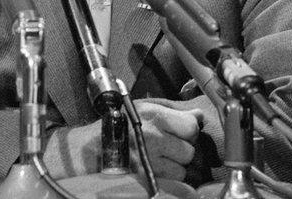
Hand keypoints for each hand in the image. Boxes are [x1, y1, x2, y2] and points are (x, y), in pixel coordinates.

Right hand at [41, 99, 202, 181]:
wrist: (91, 150)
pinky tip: (156, 169)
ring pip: (183, 170)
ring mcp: (150, 162)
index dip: (188, 130)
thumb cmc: (119, 124)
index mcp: (154, 117)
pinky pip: (172, 183)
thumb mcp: (144, 107)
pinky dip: (168, 179)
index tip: (179, 130)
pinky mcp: (147, 179)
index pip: (191, 126)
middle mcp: (154, 139)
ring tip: (159, 158)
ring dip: (175, 166)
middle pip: (189, 150)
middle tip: (167, 146)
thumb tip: (199, 115)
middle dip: (181, 149)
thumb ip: (174, 110)